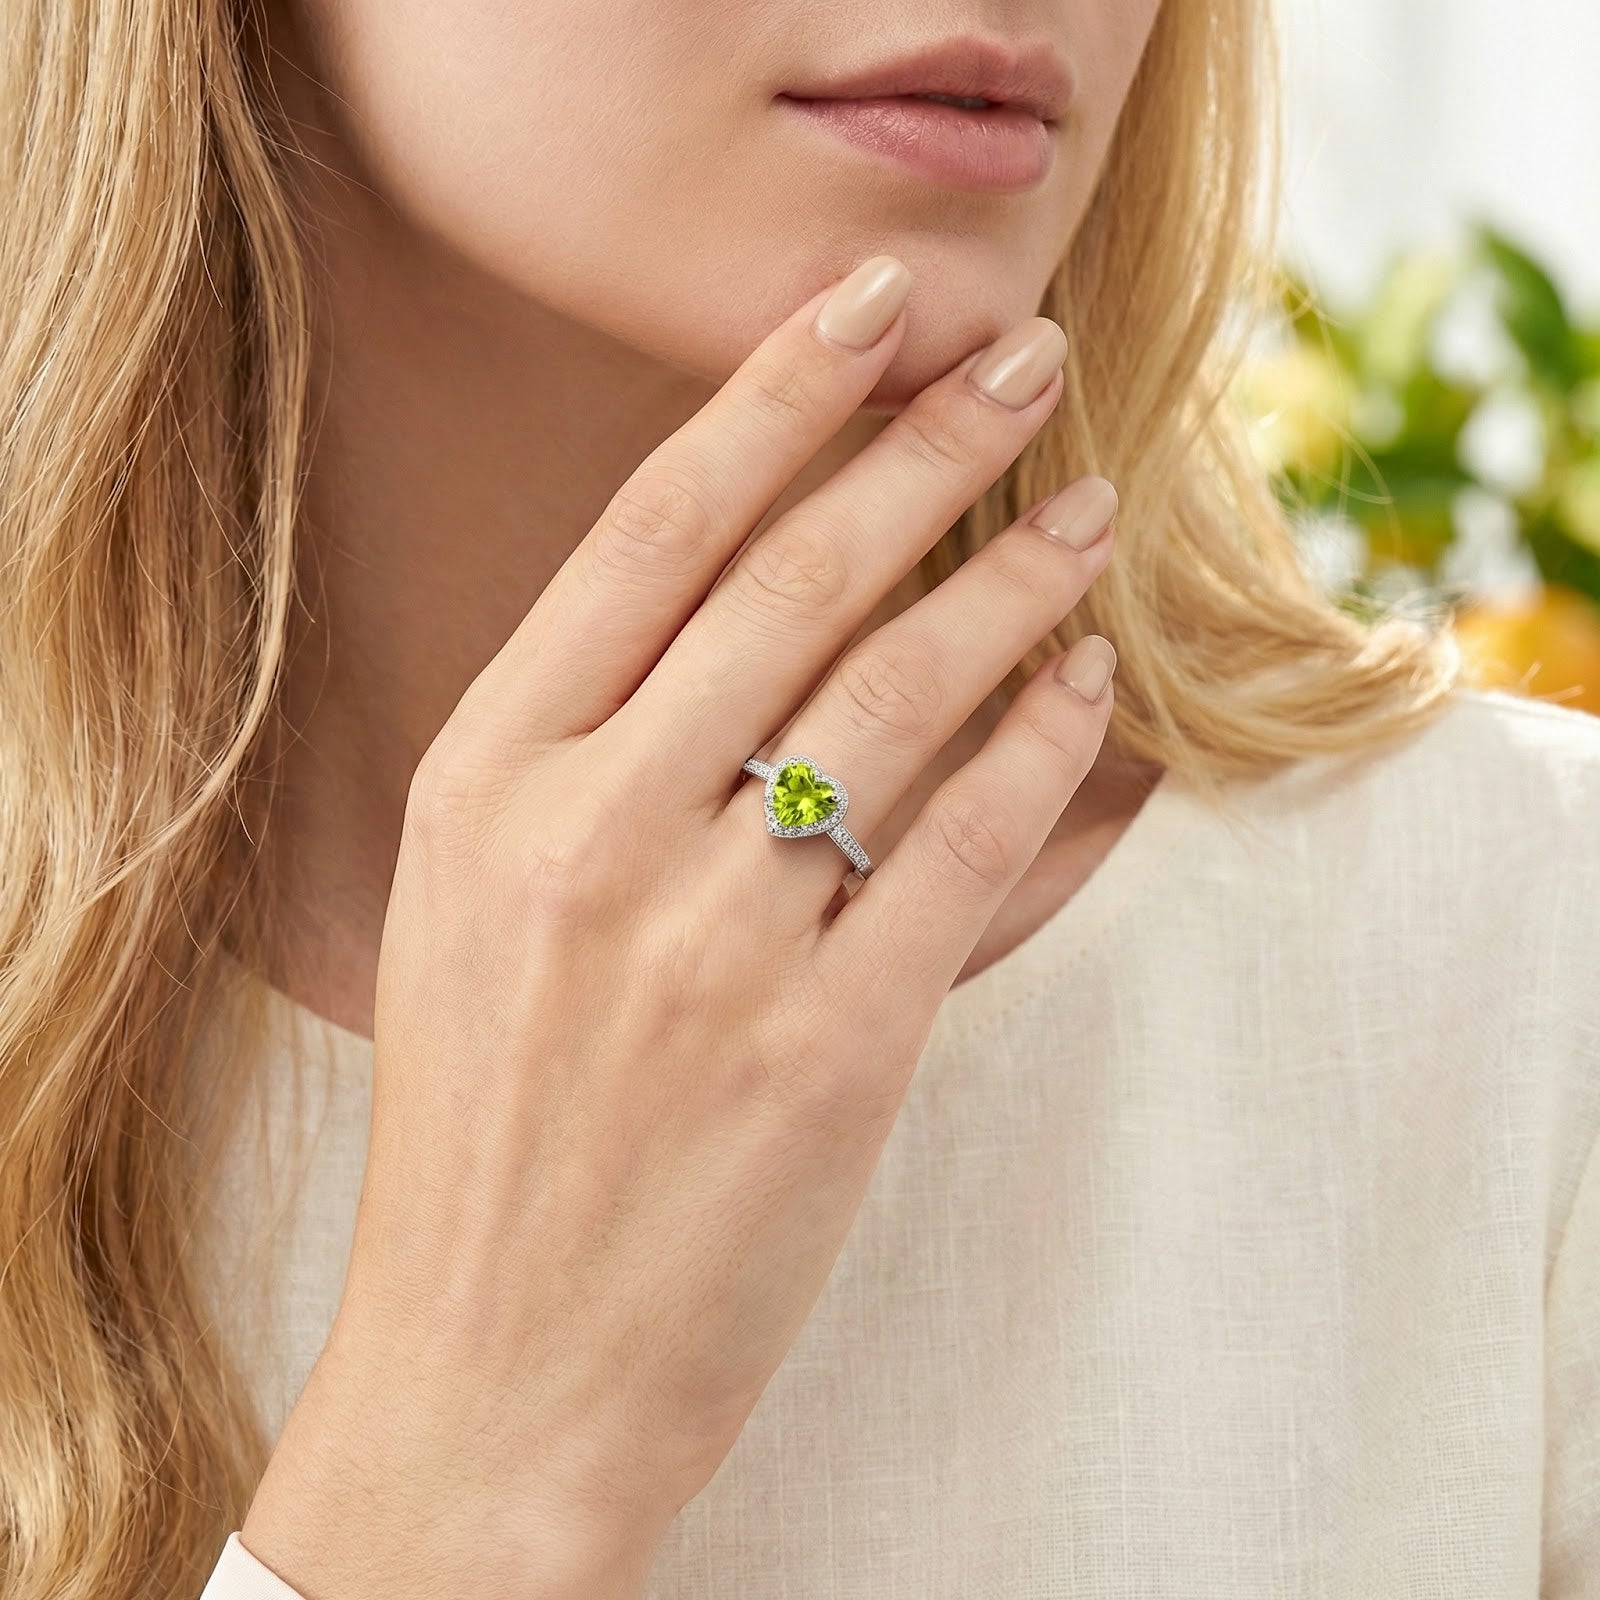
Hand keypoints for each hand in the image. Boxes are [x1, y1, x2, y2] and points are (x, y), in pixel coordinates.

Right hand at [240, 254, 1118, 1599]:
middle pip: (797, 577)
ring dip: (1016, 583)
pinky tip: (1085, 690)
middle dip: (930, 444)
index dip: (775, 396)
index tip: (869, 309)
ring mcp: (709, 941)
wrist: (492, 1368)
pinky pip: (966, 851)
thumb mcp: (480, 906)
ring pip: (903, 693)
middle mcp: (591, 832)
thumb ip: (596, 753)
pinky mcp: (825, 1049)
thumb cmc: (486, 1129)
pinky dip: (1043, 753)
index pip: (654, 532)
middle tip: (1022, 363)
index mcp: (487, 779)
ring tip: (1088, 515)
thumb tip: (767, 605)